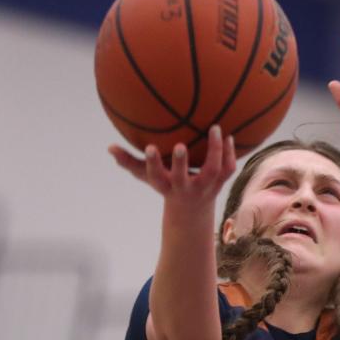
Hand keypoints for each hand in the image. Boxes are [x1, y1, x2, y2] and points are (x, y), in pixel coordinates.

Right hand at [109, 125, 236, 210]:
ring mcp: (204, 188)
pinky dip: (230, 153)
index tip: (149, 147)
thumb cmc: (165, 185)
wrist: (192, 210)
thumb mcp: (147, 177)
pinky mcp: (219, 183)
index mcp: (166, 185)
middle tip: (179, 145)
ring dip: (215, 152)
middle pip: (182, 179)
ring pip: (212, 172)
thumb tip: (110, 148)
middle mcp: (185, 189)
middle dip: (180, 164)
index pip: (156, 176)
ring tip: (215, 129)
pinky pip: (227, 169)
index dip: (153, 163)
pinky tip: (229, 136)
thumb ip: (129, 162)